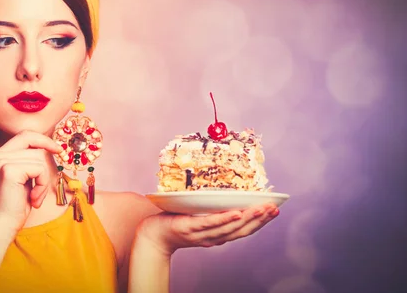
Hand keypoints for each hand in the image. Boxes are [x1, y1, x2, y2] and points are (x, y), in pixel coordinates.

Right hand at [0, 131, 61, 233]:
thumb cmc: (14, 206)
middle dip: (47, 152)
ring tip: (36, 196)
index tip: (57, 149)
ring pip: (38, 157)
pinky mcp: (9, 171)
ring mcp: (1, 161)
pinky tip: (34, 199)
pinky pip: (39, 169)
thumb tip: (48, 148)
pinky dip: (42, 185)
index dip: (42, 139)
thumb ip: (28, 162)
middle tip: (56, 163)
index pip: (23, 135)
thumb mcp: (22, 179)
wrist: (1, 226)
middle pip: (31, 140)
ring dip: (44, 179)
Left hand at [138, 203, 279, 255]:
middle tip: (275, 208)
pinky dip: (225, 219)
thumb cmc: (175, 223)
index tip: (275, 210)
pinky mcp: (190, 227)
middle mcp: (213, 237)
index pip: (244, 229)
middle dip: (260, 219)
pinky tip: (236, 213)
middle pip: (241, 230)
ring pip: (229, 228)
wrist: (153, 236)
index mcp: (217, 234)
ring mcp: (202, 233)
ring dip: (248, 218)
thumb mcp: (199, 216)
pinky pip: (210, 223)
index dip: (261, 221)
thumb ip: (212, 210)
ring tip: (261, 208)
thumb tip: (227, 192)